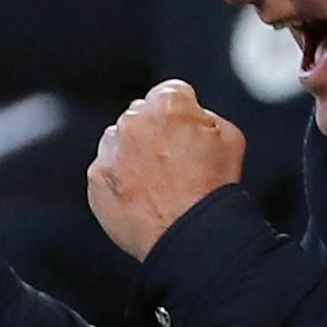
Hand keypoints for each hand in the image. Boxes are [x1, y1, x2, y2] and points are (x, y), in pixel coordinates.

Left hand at [87, 80, 245, 260]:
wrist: (190, 234)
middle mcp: (132, 122)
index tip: (185, 130)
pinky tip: (141, 195)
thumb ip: (202, 115)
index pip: (169, 93)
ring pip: (119, 141)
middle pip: (141, 116)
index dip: (181, 113)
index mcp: (166, 104)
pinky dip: (118, 178)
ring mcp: (110, 151)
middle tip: (173, 160)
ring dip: (132, 153)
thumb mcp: (229, 136)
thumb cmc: (213, 187)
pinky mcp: (96, 177)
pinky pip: (106, 169)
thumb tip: (187, 116)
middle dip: (154, 131)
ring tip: (157, 181)